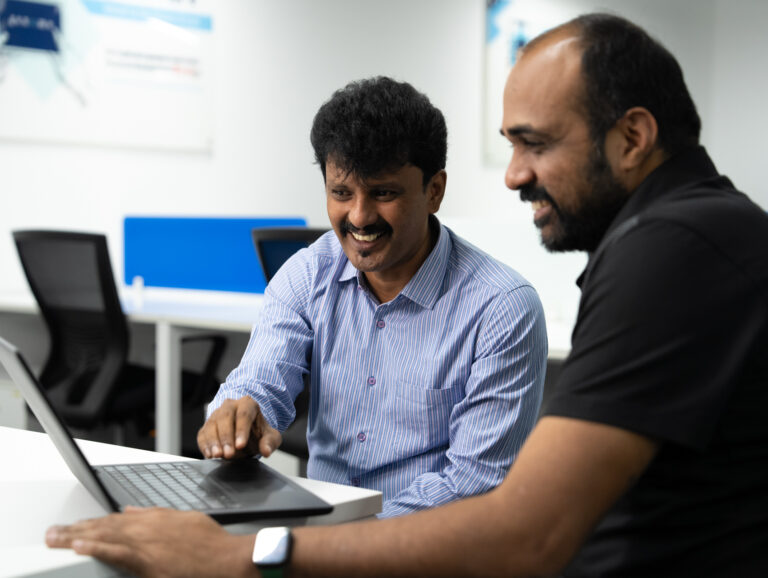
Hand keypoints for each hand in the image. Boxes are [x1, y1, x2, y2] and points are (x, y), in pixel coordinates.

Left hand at [46, 507, 255, 577]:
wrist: (228, 559)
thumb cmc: (211, 544)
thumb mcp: (183, 520)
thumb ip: (155, 515)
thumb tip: (132, 510)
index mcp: (154, 519)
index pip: (115, 520)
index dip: (92, 523)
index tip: (74, 527)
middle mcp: (147, 528)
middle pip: (105, 527)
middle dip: (76, 530)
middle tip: (51, 533)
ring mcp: (147, 544)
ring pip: (106, 538)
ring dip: (78, 538)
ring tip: (55, 539)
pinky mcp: (148, 562)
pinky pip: (117, 554)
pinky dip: (98, 548)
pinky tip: (81, 547)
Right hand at [197, 396, 281, 458]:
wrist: (246, 434)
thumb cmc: (258, 433)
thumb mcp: (269, 437)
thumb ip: (269, 442)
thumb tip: (266, 451)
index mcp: (248, 404)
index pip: (244, 414)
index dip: (241, 430)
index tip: (240, 445)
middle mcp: (230, 405)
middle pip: (225, 417)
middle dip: (226, 436)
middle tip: (229, 453)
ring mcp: (216, 414)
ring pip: (212, 424)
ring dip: (213, 441)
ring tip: (217, 455)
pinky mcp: (206, 426)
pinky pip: (202, 434)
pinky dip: (204, 445)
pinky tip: (209, 455)